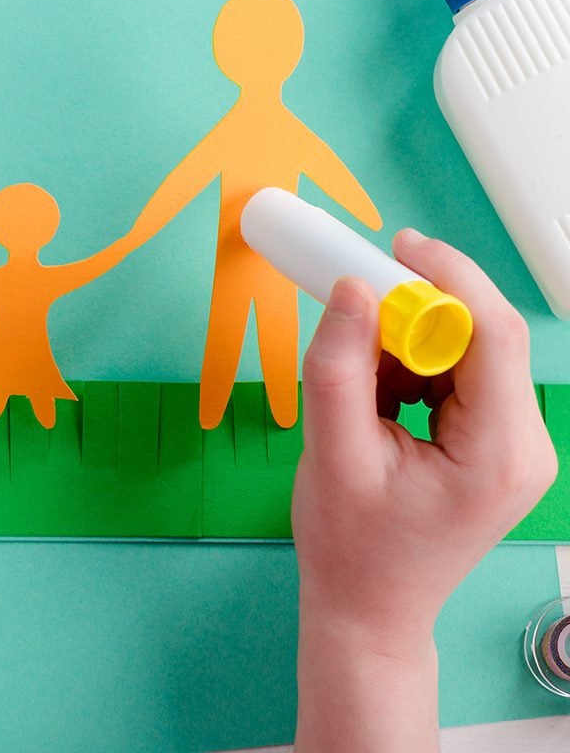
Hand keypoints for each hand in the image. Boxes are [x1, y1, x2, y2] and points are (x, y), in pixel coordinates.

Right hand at [294, 231, 555, 634]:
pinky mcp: (495, 441)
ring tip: (360, 383)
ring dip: (408, 342)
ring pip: (468, 349)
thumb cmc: (353, 547)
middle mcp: (524, 445)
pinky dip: (412, 365)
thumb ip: (338, 367)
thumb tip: (351, 290)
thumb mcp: (332, 453)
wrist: (369, 607)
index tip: (395, 247)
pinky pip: (459, 372)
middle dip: (416, 311)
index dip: (448, 277)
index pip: (492, 334)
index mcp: (499, 454)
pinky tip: (378, 396)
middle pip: (484, 335)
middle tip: (356, 308)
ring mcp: (515, 444)